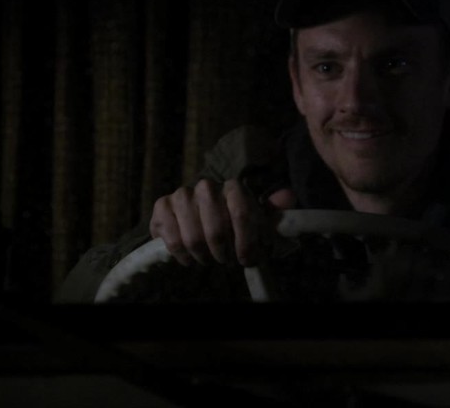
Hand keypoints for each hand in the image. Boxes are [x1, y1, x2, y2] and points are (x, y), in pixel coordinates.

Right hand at [149, 179, 295, 266]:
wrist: (198, 221)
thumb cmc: (233, 225)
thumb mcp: (257, 220)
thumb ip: (273, 211)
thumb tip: (287, 196)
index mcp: (232, 187)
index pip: (242, 213)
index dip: (246, 242)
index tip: (247, 260)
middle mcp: (206, 187)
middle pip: (216, 229)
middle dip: (223, 252)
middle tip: (226, 261)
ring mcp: (182, 195)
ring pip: (193, 237)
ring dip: (204, 256)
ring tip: (208, 260)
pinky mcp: (162, 206)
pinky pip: (172, 239)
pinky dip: (182, 255)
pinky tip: (189, 259)